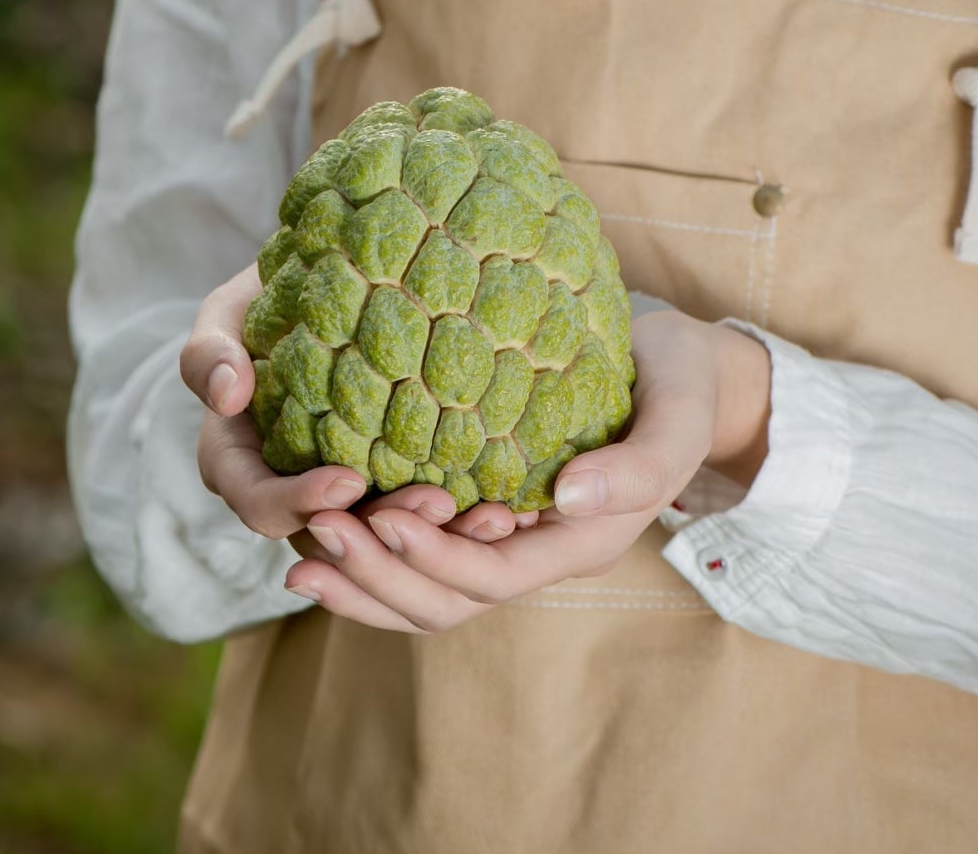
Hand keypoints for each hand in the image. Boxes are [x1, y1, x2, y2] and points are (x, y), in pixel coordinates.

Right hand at [184, 265, 553, 542]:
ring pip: (386, 542)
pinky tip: (510, 506)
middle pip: (332, 538)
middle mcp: (290, 494)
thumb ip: (210, 349)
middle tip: (440, 504)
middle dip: (385, 530)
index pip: (261, 505)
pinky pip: (424, 521)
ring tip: (491, 516)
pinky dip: (462, 519)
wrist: (331, 288)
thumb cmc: (266, 298)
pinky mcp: (395, 488)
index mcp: (239, 466)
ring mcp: (346, 498)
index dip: (300, 503)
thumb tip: (227, 393)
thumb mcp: (228, 313)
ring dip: (435, 538)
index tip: (350, 480)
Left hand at [285, 309, 772, 632]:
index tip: (379, 521)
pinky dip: (369, 551)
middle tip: (312, 536)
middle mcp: (535, 552)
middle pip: (447, 602)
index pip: (496, 578)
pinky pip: (418, 553)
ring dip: (361, 578)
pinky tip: (316, 520)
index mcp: (581, 541)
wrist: (677, 374)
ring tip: (299, 546)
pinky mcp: (476, 508)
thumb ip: (640, 466)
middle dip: (378, 579)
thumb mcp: (677, 416)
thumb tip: (568, 499)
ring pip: (424, 592)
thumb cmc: (678, 385)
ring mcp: (504, 538)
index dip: (434, 560)